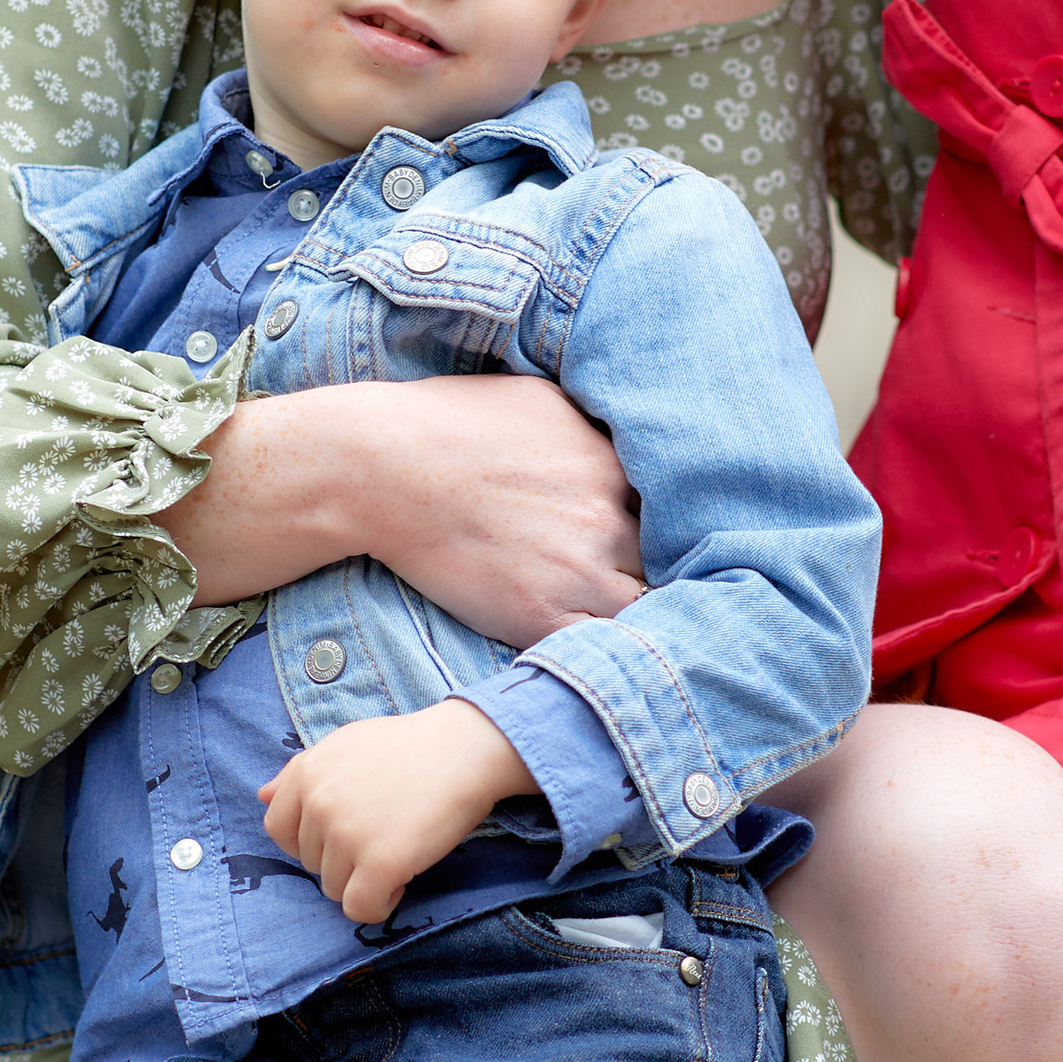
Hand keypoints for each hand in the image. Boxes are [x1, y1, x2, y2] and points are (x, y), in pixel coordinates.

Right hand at [173, 379, 642, 643]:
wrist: (380, 467)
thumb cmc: (450, 424)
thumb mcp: (542, 398)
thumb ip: (596, 426)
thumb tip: (629, 432)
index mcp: (616, 462)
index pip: (682, 509)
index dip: (682, 530)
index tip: (681, 545)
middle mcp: (611, 515)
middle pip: (675, 562)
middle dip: (673, 576)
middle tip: (679, 596)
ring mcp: (580, 569)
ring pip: (651, 612)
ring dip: (652, 623)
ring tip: (659, 641)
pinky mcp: (542, 615)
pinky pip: (602, 650)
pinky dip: (612, 658)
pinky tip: (615, 663)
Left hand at [260, 700, 532, 925]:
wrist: (465, 749)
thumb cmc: (409, 746)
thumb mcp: (345, 745)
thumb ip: (300, 772)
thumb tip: (261, 796)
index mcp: (306, 774)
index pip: (278, 830)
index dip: (309, 842)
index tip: (342, 838)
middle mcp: (318, 803)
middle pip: (312, 865)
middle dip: (344, 861)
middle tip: (384, 836)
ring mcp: (347, 834)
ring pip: (336, 889)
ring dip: (365, 881)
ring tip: (398, 851)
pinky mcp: (381, 861)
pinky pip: (361, 909)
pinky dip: (380, 904)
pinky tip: (401, 882)